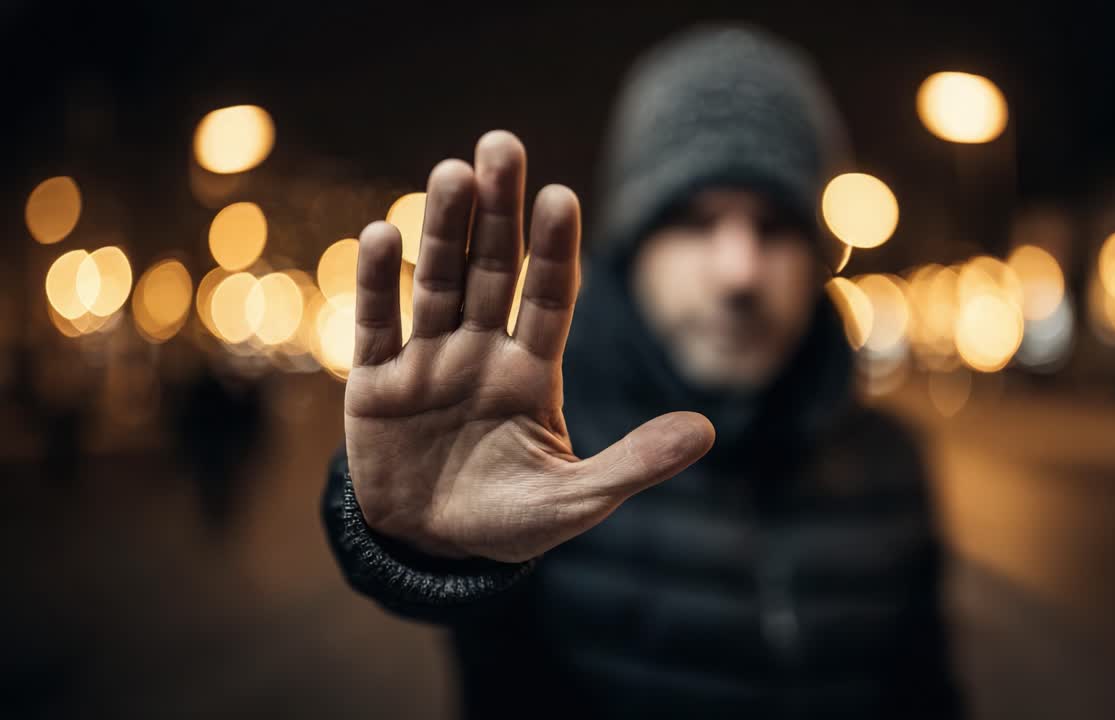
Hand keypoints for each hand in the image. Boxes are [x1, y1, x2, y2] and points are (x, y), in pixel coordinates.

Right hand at [343, 131, 714, 562]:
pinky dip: (377, 284)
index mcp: (533, 372)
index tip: (563, 196)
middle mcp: (482, 352)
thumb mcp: (576, 500)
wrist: (430, 549)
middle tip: (502, 146)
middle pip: (492, 271)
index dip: (556, 250)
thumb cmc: (509, 521)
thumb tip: (706, 431)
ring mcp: (428, 361)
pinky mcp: (376, 382)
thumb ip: (634, 463)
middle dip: (497, 212)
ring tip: (452, 173)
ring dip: (442, 231)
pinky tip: (383, 232)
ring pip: (437, 283)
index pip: (551, 298)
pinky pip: (378, 325)